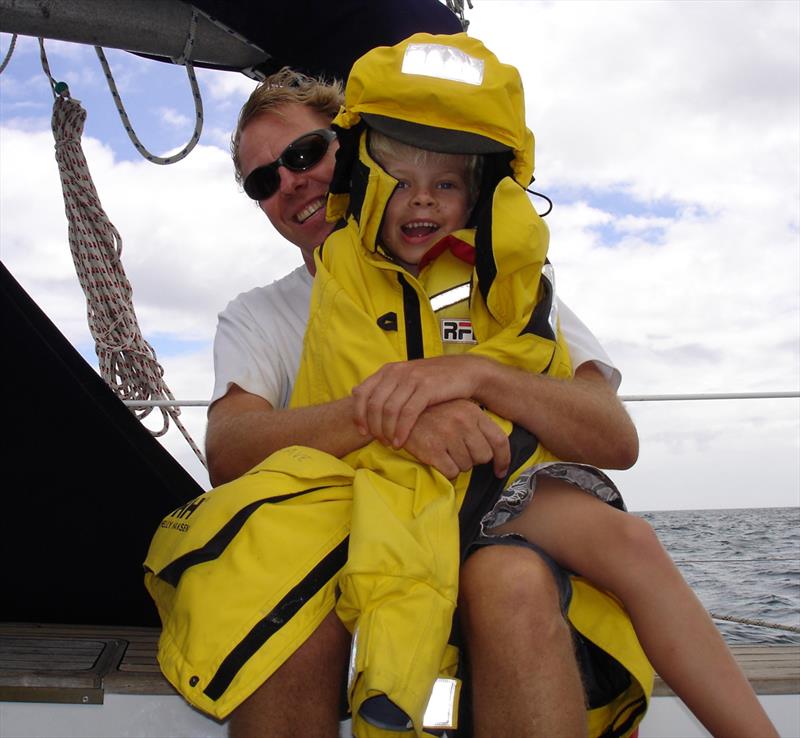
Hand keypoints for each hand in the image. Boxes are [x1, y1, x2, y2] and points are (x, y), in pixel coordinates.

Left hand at [352, 355, 486, 447]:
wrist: (464, 371)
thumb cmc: (434, 380)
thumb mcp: (406, 378)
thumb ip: (384, 387)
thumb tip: (355, 394)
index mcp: (388, 370)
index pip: (361, 393)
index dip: (358, 415)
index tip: (363, 432)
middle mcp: (397, 372)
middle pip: (374, 405)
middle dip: (374, 427)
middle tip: (380, 442)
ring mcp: (412, 378)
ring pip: (389, 410)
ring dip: (387, 432)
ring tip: (391, 444)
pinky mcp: (427, 387)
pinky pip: (407, 413)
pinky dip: (401, 430)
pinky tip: (400, 442)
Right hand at [402, 399, 509, 479]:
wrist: (399, 412)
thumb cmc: (431, 414)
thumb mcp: (457, 410)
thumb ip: (476, 426)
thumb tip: (494, 452)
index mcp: (472, 412)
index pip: (499, 440)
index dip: (503, 459)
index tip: (500, 471)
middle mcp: (463, 422)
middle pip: (483, 457)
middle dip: (472, 460)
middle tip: (457, 452)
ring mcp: (448, 435)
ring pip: (466, 466)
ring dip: (457, 465)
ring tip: (443, 451)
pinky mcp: (433, 449)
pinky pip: (451, 472)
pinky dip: (445, 471)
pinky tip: (436, 459)